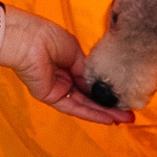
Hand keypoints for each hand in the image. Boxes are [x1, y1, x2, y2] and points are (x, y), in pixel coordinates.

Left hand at [0, 7, 132, 124]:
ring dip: (104, 113)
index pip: (90, 82)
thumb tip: (95, 84)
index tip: (123, 97)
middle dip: (108, 106)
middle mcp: (63, 78)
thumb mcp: (75, 50)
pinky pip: (74, 107)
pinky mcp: (50, 97)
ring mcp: (57, 88)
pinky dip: (91, 114)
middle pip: (89, 97)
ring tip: (123, 119)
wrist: (28, 39)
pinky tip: (107, 118)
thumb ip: (86, 69)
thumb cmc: (47, 37)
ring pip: (84, 105)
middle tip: (128, 114)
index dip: (105, 91)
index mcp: (68, 63)